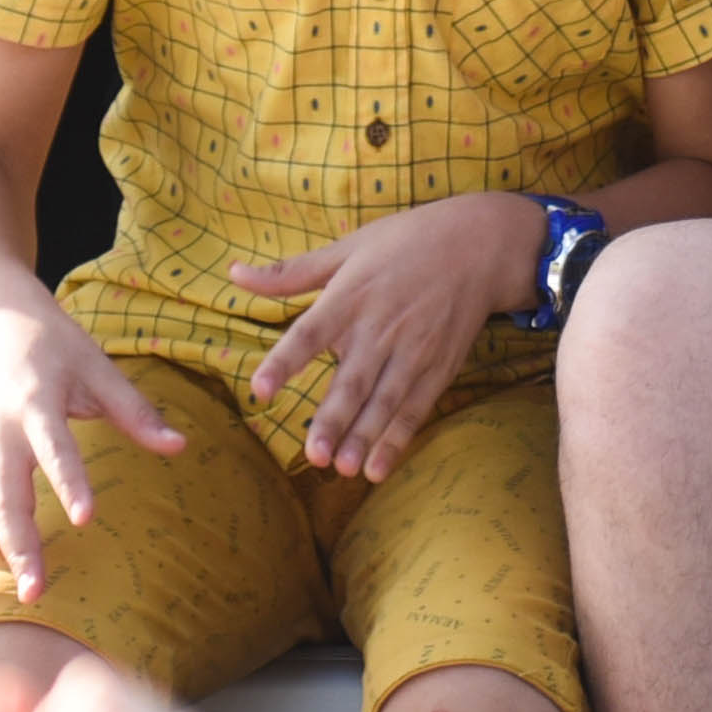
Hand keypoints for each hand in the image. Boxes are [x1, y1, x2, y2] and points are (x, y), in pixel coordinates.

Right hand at [0, 299, 185, 597]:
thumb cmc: (53, 343)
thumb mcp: (97, 365)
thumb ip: (134, 410)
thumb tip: (180, 447)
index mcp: (34, 403)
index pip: (54, 448)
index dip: (68, 483)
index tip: (84, 519)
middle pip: (4, 496)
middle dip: (17, 546)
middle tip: (34, 592)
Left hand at [231, 193, 545, 480]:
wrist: (478, 245)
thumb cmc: (405, 243)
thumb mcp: (349, 247)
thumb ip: (291, 273)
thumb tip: (233, 275)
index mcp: (351, 295)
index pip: (310, 332)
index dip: (285, 362)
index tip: (259, 391)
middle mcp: (381, 328)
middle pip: (353, 379)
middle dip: (334, 419)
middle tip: (313, 454)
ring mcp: (413, 350)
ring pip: (384, 402)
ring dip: (364, 437)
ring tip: (341, 468)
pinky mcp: (438, 367)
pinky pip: (414, 408)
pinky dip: (397, 439)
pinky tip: (378, 468)